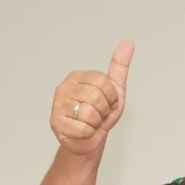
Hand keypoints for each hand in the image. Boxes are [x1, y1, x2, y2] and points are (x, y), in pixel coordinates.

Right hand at [50, 40, 133, 157]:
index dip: (111, 96)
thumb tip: (128, 43)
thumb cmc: (100, 115)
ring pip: (89, 113)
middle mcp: (65, 87)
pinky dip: (88, 133)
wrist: (89, 140)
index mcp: (78, 76)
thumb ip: (119, 67)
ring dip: (96, 123)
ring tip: (90, 122)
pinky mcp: (56, 122)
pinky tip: (82, 131)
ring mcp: (58, 104)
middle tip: (98, 115)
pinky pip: (82, 128)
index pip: (102, 81)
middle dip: (103, 111)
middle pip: (96, 96)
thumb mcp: (115, 91)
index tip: (108, 102)